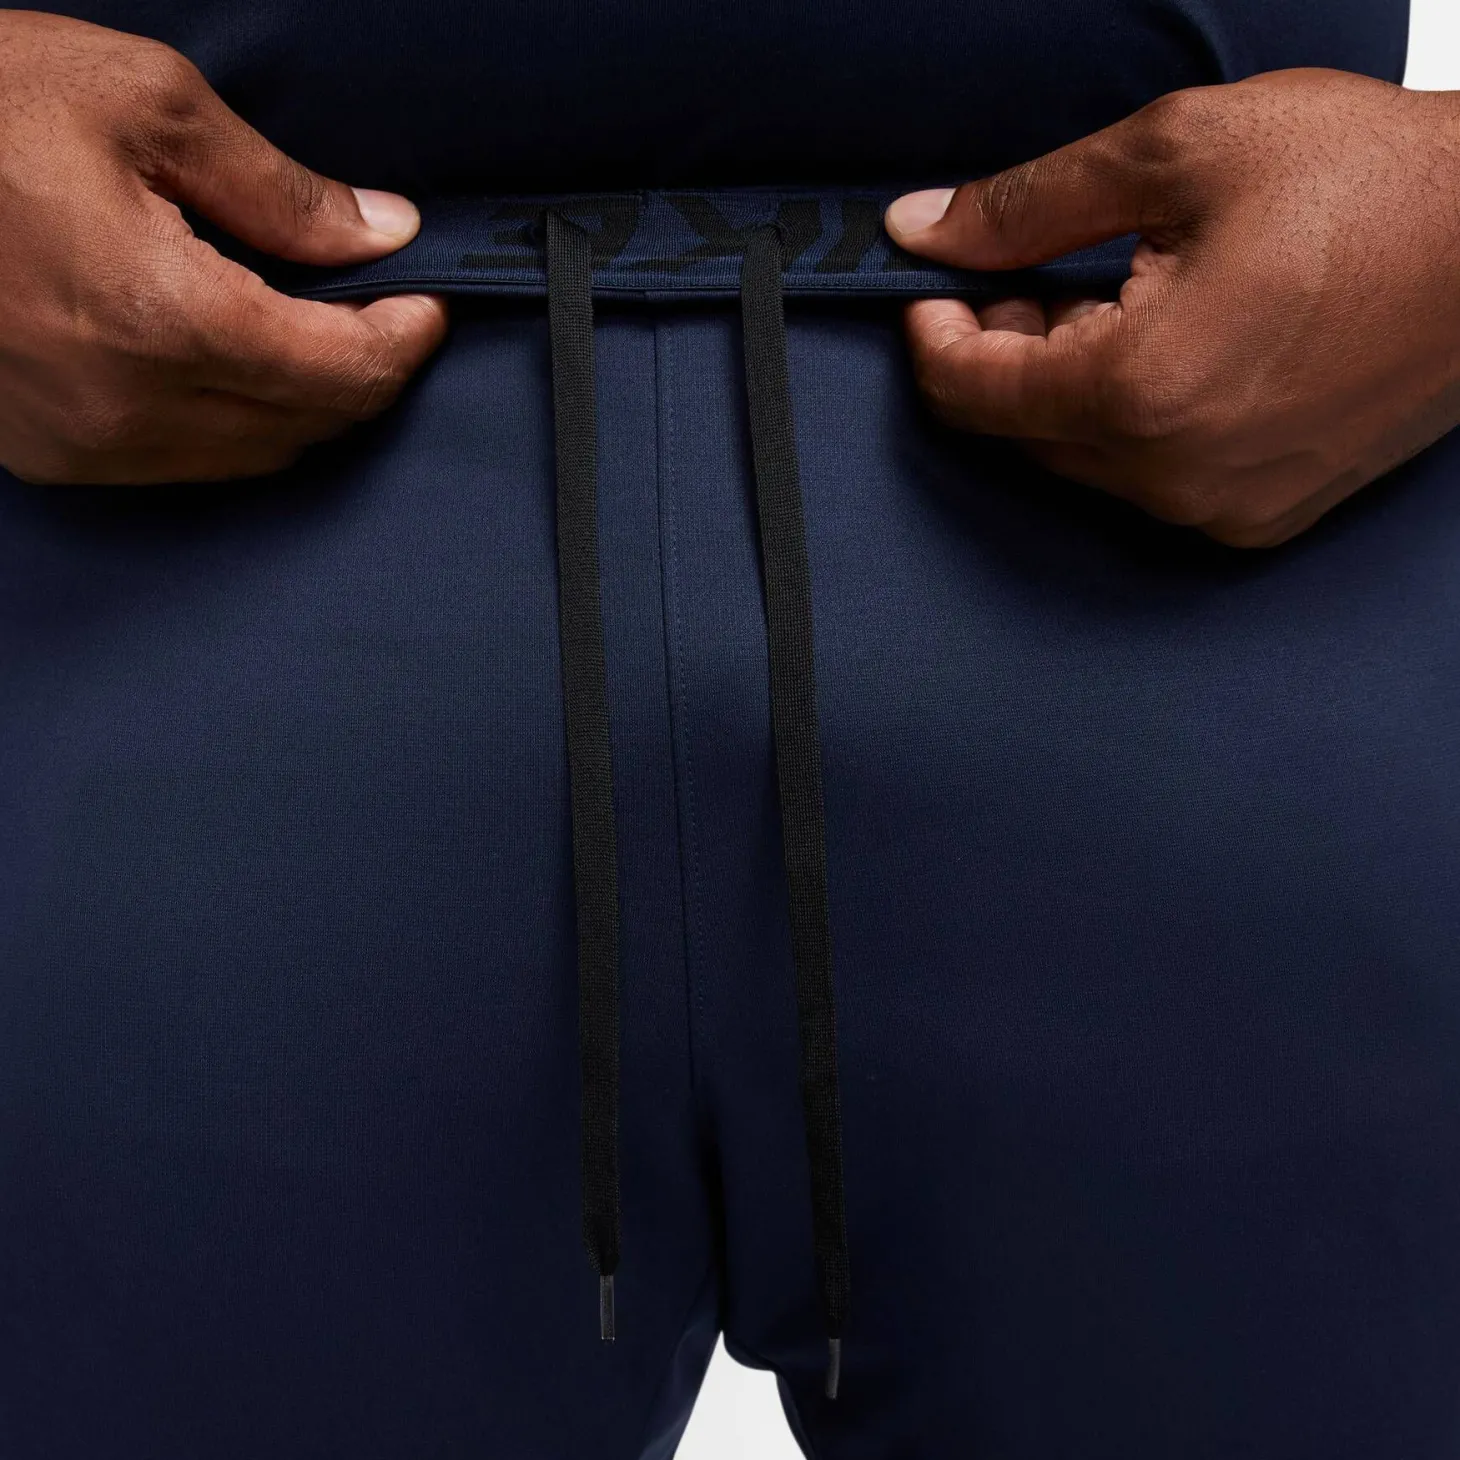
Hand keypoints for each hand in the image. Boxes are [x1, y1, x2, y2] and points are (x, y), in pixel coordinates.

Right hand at [0, 10, 447, 485]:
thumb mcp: (147, 105)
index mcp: (162, 318)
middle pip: (313, 423)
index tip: (425, 301)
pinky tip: (230, 361)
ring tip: (308, 328)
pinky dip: (233, 420)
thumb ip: (283, 191)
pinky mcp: (54, 455)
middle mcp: (128, 406)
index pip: (346, 372)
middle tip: (377, 307)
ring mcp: (87, 444)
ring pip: (257, 455)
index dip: (405, 339)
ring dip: (303, 401)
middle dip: (364, 368)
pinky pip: (187, 463)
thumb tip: (382, 231)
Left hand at [885, 69, 1459, 547]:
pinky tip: (1176, 347)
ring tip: (1121, 295)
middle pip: (1024, 431)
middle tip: (1033, 275)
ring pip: (1086, 456)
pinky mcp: (1262, 515)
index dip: (936, 334)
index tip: (936, 289)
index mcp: (1141, 393)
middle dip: (1009, 352)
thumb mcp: (1180, 153)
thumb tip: (927, 228)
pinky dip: (1137, 419)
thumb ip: (1030, 205)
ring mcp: (1222, 508)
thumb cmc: (1374, 184)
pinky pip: (1153, 478)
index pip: (972, 393)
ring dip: (1073, 384)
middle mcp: (1174, 476)